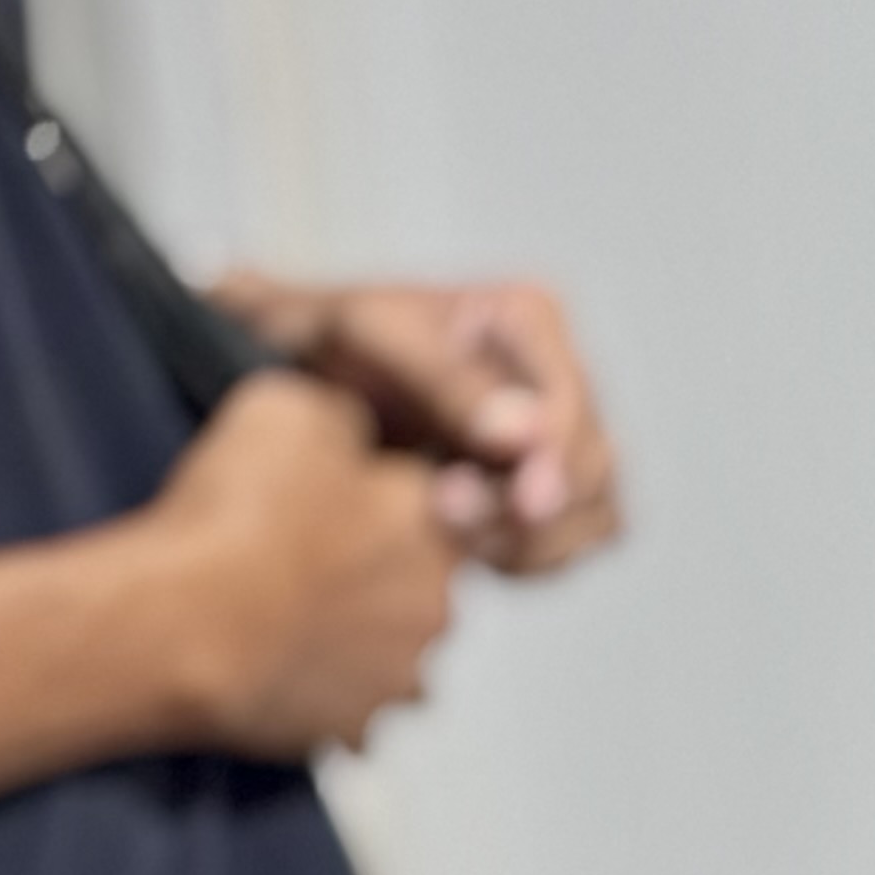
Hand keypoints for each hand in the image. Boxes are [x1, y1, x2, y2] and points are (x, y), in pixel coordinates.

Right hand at [141, 370, 458, 756]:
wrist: (184, 626)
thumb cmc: (235, 522)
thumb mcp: (290, 412)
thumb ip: (346, 421)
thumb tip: (357, 436)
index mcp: (433, 522)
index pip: (444, 499)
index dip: (386, 496)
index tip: (339, 498)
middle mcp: (436, 604)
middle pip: (417, 577)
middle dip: (373, 567)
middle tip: (300, 556)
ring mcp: (401, 672)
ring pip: (389, 642)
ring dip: (351, 629)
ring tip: (280, 611)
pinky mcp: (358, 725)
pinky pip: (350, 699)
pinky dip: (320, 684)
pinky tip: (271, 658)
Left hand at [217, 271, 625, 575]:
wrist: (279, 377)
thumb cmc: (314, 336)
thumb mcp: (364, 330)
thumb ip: (449, 380)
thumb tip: (524, 435)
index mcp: (526, 317)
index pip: (575, 398)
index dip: (559, 456)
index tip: (523, 500)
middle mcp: (553, 376)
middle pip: (594, 464)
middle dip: (529, 506)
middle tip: (448, 513)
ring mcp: (554, 441)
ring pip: (596, 514)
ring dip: (529, 539)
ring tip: (449, 531)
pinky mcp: (540, 497)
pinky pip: (572, 545)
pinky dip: (527, 557)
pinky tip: (468, 546)